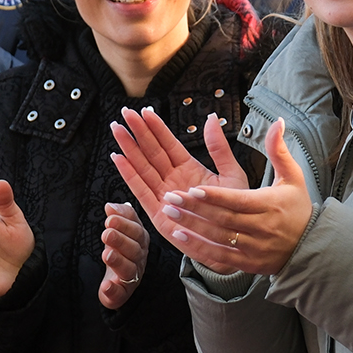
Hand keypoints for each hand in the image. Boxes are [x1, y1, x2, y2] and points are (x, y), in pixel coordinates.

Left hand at [98, 202, 148, 309]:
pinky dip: (113, 289)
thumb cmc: (121, 251)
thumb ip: (118, 216)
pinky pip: (120, 293)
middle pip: (134, 248)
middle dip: (120, 240)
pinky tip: (105, 285)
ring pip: (129, 269)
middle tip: (106, 233)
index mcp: (139, 241)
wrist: (118, 280)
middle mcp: (139, 258)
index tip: (109, 218)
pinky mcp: (122, 293)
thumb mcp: (119, 230)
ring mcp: (132, 276)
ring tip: (106, 255)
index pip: (136, 230)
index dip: (124, 223)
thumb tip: (110, 206)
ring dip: (118, 261)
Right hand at [110, 105, 247, 237]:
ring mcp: (164, 196)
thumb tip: (211, 119)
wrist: (232, 241)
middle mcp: (173, 180)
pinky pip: (141, 190)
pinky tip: (119, 158)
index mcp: (189, 169)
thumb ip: (219, 148)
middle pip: (151, 152)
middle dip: (137, 133)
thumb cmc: (234, 211)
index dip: (156, 128)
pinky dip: (129, 175)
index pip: (168, 144)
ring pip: (142, 167)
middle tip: (125, 114)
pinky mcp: (158, 214)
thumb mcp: (231, 174)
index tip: (145, 112)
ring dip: (129, 148)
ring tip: (117, 130)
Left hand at [152, 118, 310, 276]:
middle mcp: (261, 228)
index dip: (215, 196)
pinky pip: (219, 256)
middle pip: (223, 218)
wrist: (310, 247)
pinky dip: (199, 247)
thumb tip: (278, 122)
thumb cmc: (298, 208)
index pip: (238, 200)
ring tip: (169, 211)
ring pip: (218, 237)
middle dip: (195, 208)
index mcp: (270, 205)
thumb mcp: (293, 177)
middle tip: (171, 197)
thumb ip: (279, 150)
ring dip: (191, 225)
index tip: (194, 188)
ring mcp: (254, 248)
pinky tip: (180, 235)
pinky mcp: (247, 263)